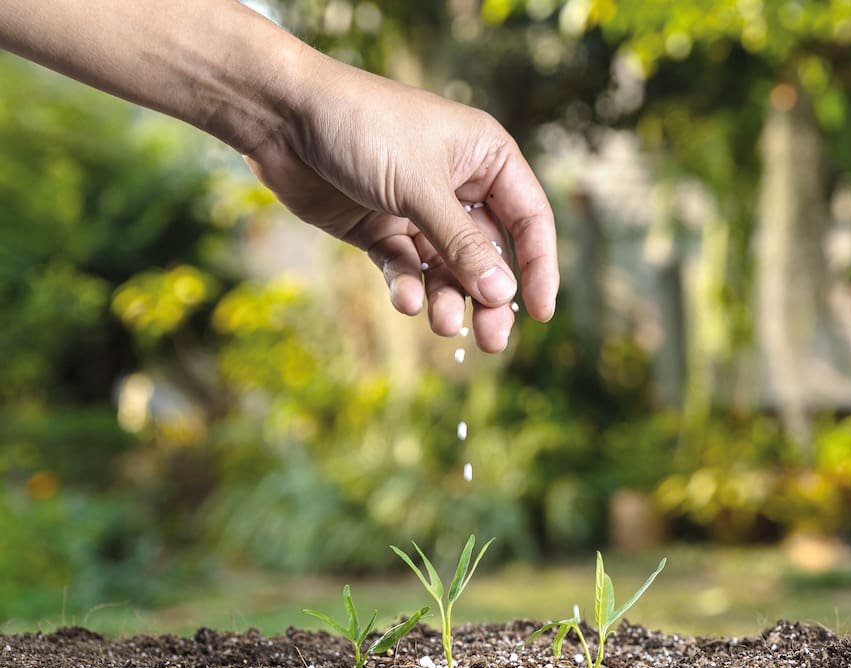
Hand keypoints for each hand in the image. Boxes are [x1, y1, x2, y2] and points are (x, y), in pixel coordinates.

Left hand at [244, 60, 557, 352]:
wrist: (282, 115)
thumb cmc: (363, 128)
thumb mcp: (420, 187)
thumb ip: (462, 244)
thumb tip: (503, 293)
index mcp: (485, 158)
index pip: (528, 219)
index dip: (539, 266)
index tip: (541, 312)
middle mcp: (457, 184)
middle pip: (488, 254)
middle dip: (488, 297)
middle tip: (491, 342)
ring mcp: (417, 208)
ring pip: (446, 267)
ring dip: (447, 298)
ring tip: (442, 324)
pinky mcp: (380, 227)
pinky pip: (405, 266)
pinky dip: (407, 286)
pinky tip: (404, 300)